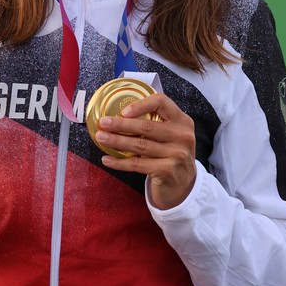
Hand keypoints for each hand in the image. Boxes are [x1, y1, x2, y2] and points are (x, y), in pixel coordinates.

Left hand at [95, 93, 196, 209]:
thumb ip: (155, 123)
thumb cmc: (171, 153)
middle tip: (103, 123)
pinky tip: (107, 159)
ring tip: (101, 138)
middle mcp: (182, 136)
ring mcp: (177, 154)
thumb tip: (117, 116)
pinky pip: (137, 164)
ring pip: (140, 145)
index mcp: (182, 121)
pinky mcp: (167, 171)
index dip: (141, 105)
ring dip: (116, 141)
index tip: (123, 111)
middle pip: (146, 126)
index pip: (162, 103)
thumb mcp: (172, 134)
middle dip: (120, 125)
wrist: (183, 183)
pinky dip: (119, 162)